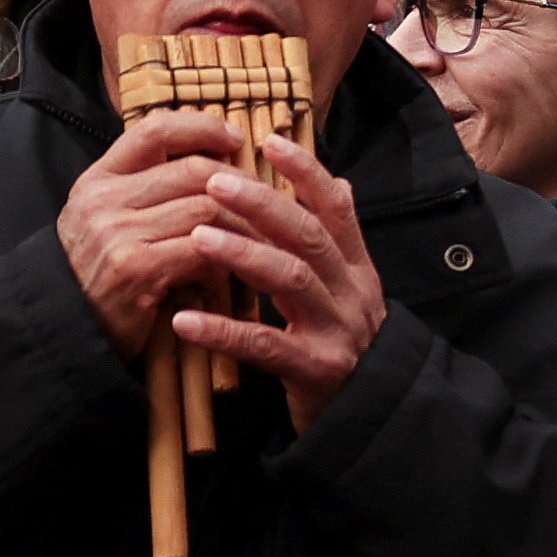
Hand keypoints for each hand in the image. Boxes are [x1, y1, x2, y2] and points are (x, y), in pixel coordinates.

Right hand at [59, 113, 255, 357]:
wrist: (65, 333)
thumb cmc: (101, 276)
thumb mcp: (108, 222)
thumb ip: (147, 191)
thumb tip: (217, 162)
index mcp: (98, 180)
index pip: (155, 130)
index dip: (202, 127)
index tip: (237, 139)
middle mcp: (103, 200)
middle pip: (194, 170)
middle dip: (240, 185)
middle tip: (266, 204)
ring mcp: (116, 233)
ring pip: (206, 208)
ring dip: (241, 227)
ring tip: (254, 242)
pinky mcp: (136, 269)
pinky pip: (202, 250)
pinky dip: (223, 261)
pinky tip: (223, 274)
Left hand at [175, 135, 390, 433]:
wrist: (371, 416)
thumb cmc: (345, 345)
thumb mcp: (352, 289)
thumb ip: (341, 241)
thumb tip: (339, 182)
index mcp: (355, 269)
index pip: (336, 207)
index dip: (306, 171)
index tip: (268, 140)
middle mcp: (351, 293)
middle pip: (310, 235)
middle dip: (264, 203)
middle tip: (215, 180)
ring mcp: (336, 331)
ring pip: (292, 280)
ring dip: (244, 254)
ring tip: (198, 236)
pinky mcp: (316, 370)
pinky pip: (266, 346)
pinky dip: (224, 331)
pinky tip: (184, 320)